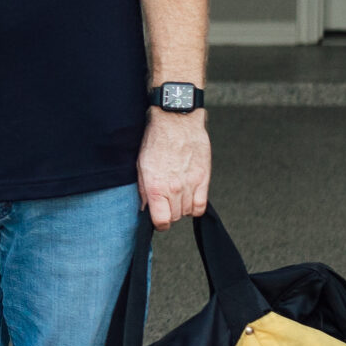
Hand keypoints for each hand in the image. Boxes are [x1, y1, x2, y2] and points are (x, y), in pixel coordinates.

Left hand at [138, 110, 210, 230]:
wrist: (176, 120)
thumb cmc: (156, 139)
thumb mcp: (141, 165)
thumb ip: (143, 190)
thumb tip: (145, 207)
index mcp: (156, 186)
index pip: (161, 221)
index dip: (159, 224)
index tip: (158, 221)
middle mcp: (174, 188)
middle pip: (175, 217)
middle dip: (169, 213)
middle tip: (165, 202)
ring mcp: (190, 184)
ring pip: (188, 212)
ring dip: (182, 208)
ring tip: (176, 195)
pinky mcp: (203, 178)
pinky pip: (201, 205)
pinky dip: (196, 206)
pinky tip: (189, 197)